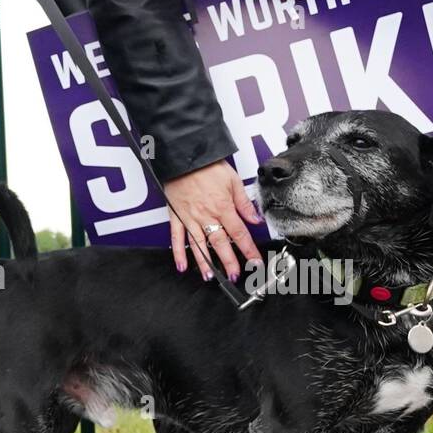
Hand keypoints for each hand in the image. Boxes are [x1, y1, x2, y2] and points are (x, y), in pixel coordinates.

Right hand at [164, 161, 263, 281]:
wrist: (184, 156)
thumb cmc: (207, 165)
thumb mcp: (233, 180)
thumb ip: (244, 203)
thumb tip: (255, 219)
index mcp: (222, 207)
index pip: (239, 233)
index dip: (248, 250)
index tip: (254, 262)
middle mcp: (206, 215)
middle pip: (220, 244)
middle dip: (229, 262)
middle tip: (234, 275)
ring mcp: (189, 217)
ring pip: (199, 245)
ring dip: (205, 263)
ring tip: (211, 277)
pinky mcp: (176, 216)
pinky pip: (176, 238)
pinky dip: (178, 253)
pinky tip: (182, 265)